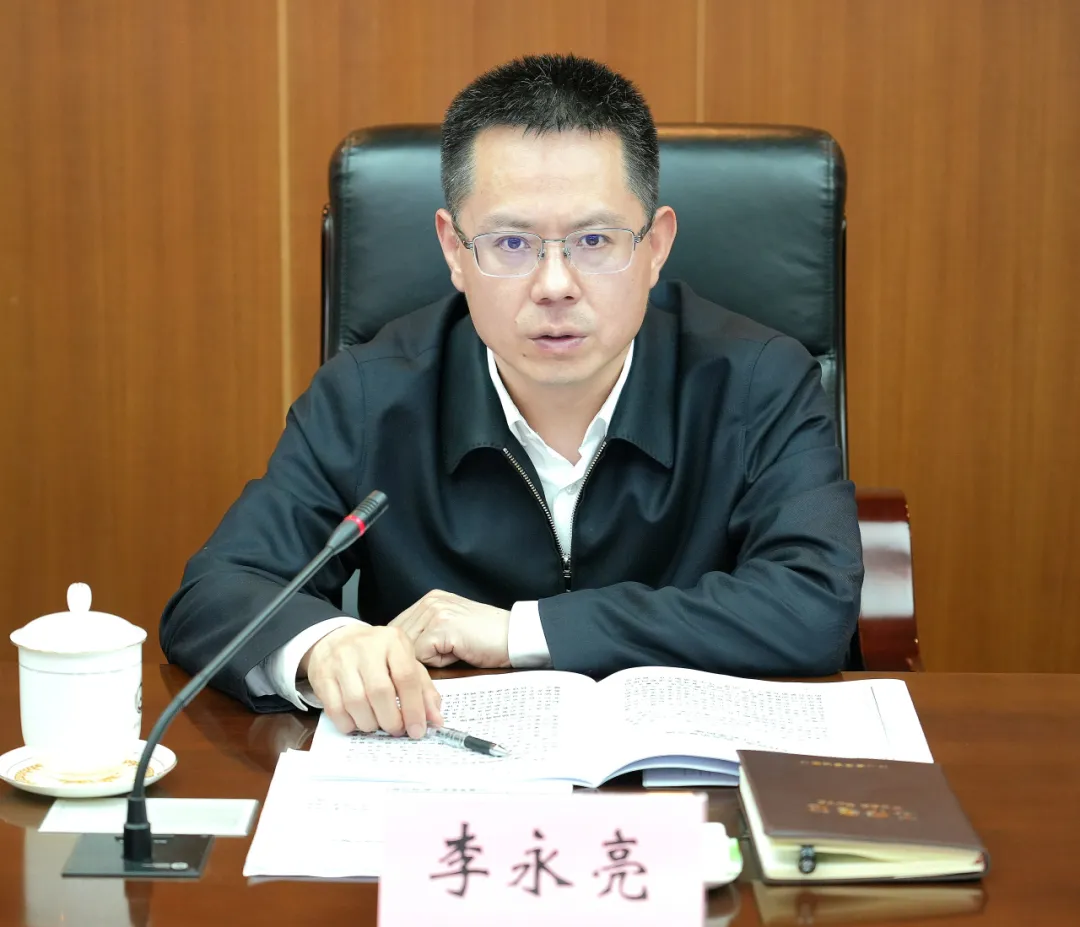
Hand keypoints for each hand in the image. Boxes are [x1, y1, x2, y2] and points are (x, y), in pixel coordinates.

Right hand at [299, 624, 442, 736]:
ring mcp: (341, 661)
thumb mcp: (405, 662)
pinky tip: (357, 723)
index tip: (417, 730)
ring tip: (377, 725)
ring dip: (370, 724)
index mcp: (393, 641)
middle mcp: (366, 648)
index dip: (414, 708)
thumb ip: (423, 690)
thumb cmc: (378, 655)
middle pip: (380, 692)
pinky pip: (335, 709)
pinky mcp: (323, 676)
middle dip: (391, 720)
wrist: (336, 640)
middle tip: (396, 730)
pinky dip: (349, 724)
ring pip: (356, 702)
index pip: (406, 677)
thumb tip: (436, 720)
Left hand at [389, 590, 511, 668]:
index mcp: (431, 599)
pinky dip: (438, 662)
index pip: (397, 627)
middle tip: (439, 660)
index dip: (403, 649)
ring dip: (427, 659)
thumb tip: (400, 653)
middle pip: (399, 638)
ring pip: (409, 648)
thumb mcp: (452, 628)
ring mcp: (436, 612)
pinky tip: (459, 653)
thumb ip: (427, 632)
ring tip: (453, 653)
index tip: (419, 659)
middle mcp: (430, 601)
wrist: (516, 637)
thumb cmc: (488, 639)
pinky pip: (422, 656)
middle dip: (412, 656)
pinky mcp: (442, 627)